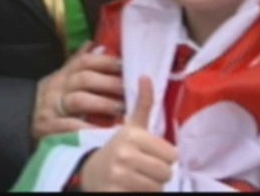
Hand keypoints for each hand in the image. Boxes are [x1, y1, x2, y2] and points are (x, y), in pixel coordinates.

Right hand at [32, 43, 124, 142]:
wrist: (19, 122)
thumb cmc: (51, 102)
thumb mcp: (61, 79)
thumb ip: (78, 63)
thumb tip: (99, 44)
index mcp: (62, 75)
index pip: (83, 62)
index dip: (104, 62)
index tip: (124, 66)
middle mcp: (56, 88)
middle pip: (84, 79)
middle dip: (109, 84)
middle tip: (129, 90)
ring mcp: (51, 108)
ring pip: (78, 101)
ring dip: (102, 104)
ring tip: (121, 109)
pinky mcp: (48, 128)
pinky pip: (70, 126)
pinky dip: (87, 128)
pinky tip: (103, 131)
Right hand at [79, 77, 175, 191]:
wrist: (88, 173)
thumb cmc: (116, 150)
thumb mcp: (130, 128)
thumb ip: (142, 105)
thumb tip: (146, 76)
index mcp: (131, 135)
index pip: (172, 154)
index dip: (164, 158)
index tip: (149, 155)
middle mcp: (124, 154)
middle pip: (167, 172)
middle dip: (158, 174)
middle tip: (143, 169)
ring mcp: (119, 175)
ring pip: (157, 187)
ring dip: (150, 186)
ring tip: (136, 179)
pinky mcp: (115, 192)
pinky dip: (141, 195)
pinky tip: (129, 188)